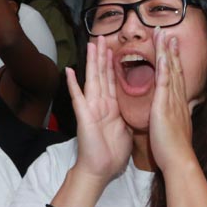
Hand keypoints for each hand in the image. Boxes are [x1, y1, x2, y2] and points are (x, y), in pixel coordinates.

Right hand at [68, 36, 132, 182]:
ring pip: (92, 80)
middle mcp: (100, 104)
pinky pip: (78, 97)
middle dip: (102, 55)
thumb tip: (137, 107)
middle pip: (102, 75)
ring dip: (91, 62)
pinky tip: (69, 71)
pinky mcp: (84, 116)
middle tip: (102, 36)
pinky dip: (73, 84)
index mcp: (112, 107)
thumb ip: (128, 115)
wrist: (100, 170)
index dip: (114, 64)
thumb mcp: (126, 129)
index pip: (113, 80)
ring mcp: (91, 108)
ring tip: (91, 44)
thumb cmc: (112, 154)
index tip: (115, 48)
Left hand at [148, 28, 198, 173]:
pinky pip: (165, 83)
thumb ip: (174, 116)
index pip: (175, 77)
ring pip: (171, 71)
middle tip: (166, 32)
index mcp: (177, 104)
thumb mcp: (175, 127)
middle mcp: (177, 99)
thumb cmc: (173, 148)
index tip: (170, 45)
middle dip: (170, 50)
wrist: (179, 159)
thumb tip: (176, 112)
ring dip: (167, 52)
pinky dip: (165, 68)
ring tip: (163, 34)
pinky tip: (164, 55)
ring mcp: (173, 101)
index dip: (173, 60)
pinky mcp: (165, 107)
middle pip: (175, 69)